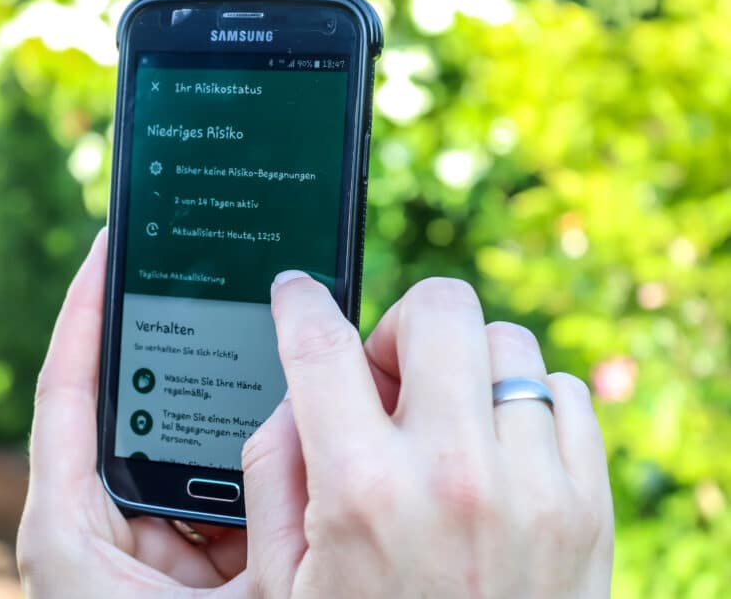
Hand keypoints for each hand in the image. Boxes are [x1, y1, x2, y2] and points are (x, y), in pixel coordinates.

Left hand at [15, 230, 284, 597]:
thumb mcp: (241, 591)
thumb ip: (270, 504)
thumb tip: (309, 414)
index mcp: (75, 533)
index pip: (72, 394)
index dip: (88, 313)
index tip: (112, 249)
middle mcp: (105, 526)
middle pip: (140, 409)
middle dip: (190, 349)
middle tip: (229, 284)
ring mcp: (148, 535)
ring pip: (192, 444)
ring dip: (236, 405)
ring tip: (284, 347)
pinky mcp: (184, 549)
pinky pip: (221, 478)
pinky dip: (257, 450)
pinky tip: (304, 423)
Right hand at [245, 273, 613, 598]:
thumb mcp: (285, 579)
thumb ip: (274, 469)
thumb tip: (303, 389)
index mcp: (364, 494)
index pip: (321, 349)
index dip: (300, 303)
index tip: (297, 292)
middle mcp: (455, 476)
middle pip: (440, 308)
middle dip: (403, 327)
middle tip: (392, 379)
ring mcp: (535, 485)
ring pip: (507, 343)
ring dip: (465, 372)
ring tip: (448, 429)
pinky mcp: (588, 501)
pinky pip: (564, 392)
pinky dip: (524, 404)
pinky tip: (499, 453)